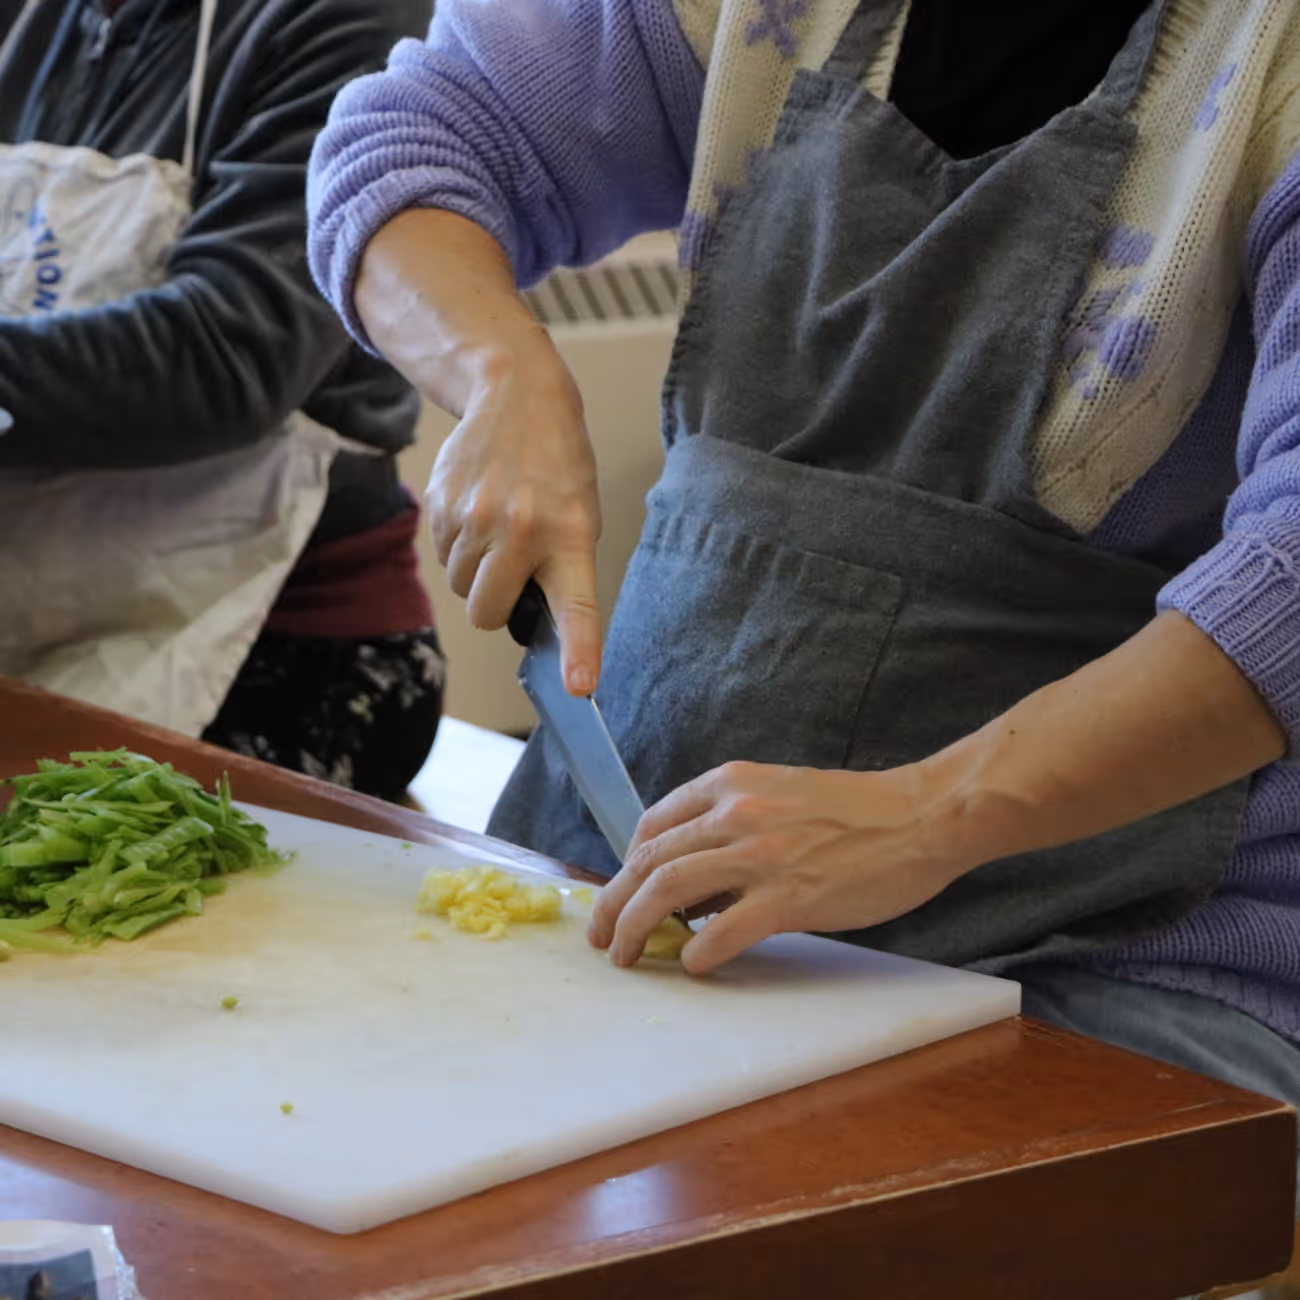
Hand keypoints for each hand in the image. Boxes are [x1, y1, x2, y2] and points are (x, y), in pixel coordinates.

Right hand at [354, 210, 604, 694]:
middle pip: (485, 613)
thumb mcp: (579, 514)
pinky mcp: (442, 505)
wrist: (517, 394)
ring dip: (474, 570)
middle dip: (493, 605)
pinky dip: (456, 545)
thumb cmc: (557, 467)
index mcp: (570, 538)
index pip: (576, 608)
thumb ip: (559, 569)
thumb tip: (527, 625)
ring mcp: (476, 518)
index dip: (579, 652)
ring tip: (498, 525)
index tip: (580, 688)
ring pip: (459, 586)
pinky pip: (442, 556)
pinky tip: (477, 510)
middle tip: (512, 572)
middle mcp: (521, 531)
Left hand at [587, 760, 974, 974]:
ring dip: (634, 929)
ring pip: (667, 893)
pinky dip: (698, 954)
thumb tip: (696, 878)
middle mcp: (736, 813)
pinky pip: (721, 932)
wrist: (922, 815)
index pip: (652, 825)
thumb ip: (734, 823)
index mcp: (731, 784)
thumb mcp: (781, 794)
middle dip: (613, 903)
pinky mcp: (789, 897)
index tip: (621, 890)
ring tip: (625, 957)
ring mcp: (760, 856)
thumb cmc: (859, 809)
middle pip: (648, 861)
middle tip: (601, 936)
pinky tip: (695, 966)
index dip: (626, 864)